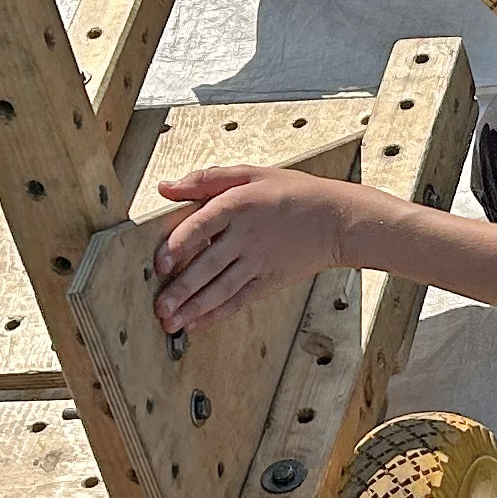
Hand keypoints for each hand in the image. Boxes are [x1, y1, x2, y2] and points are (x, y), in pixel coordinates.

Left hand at [149, 166, 358, 331]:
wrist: (337, 220)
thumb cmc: (294, 193)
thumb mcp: (251, 174)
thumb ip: (207, 180)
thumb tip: (166, 188)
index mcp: (238, 206)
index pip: (200, 227)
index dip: (177, 246)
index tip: (159, 264)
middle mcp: (247, 237)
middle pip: (207, 266)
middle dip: (181, 290)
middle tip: (159, 308)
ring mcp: (259, 262)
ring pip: (221, 289)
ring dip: (194, 308)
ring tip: (170, 323)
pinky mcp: (269, 280)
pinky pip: (239, 300)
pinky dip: (217, 314)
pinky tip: (197, 323)